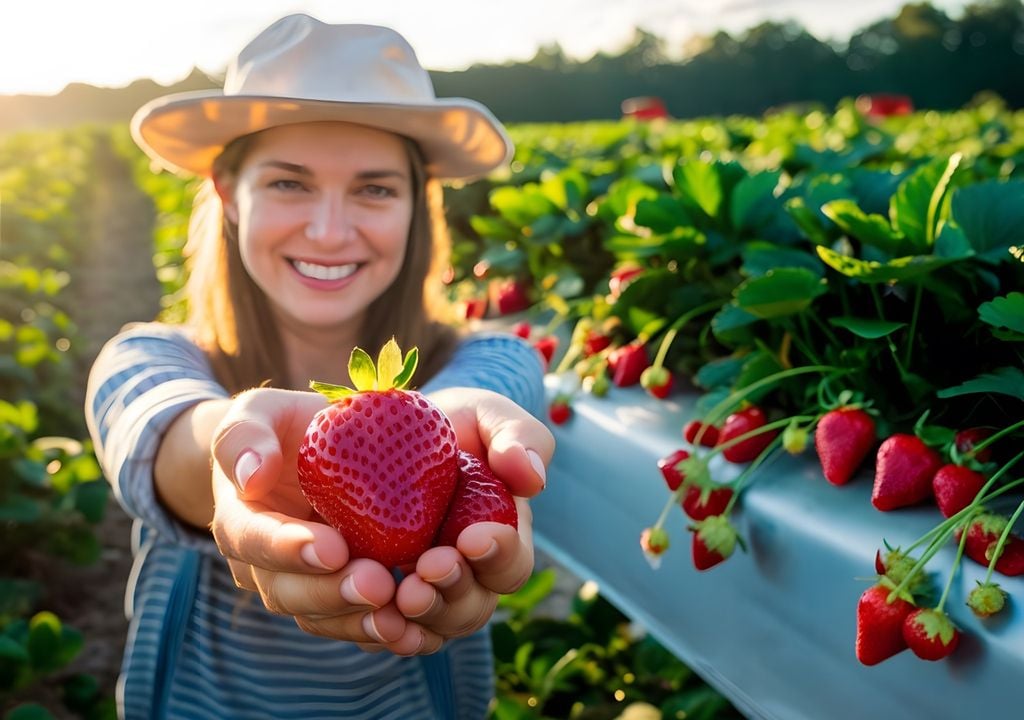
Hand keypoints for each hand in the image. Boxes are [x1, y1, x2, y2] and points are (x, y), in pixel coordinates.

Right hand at [208, 387, 424, 653]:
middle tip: (377, 585)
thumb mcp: (260, 413)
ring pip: (320, 618)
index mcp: (241, 518)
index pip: (253, 539)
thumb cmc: (283, 428)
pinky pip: (352, 623)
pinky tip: (414, 628)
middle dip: (331, 593)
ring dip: (358, 621)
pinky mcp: (338, 595)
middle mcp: (264, 565)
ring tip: (399, 614)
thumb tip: (252, 475)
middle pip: (287, 592)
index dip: (288, 549)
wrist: (307, 453)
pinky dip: (380, 630)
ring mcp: (301, 585)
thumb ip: (247, 435)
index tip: (330, 548)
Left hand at [392, 388, 552, 647]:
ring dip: (422, 617)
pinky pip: (385, 632)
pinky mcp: (380, 600)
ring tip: (400, 594)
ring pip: (433, 627)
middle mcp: (466, 575)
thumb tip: (533, 477)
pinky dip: (382, 632)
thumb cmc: (446, 424)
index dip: (499, 556)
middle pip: (472, 608)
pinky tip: (372, 618)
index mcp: (499, 537)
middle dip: (454, 593)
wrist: (380, 433)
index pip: (511, 564)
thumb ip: (517, 436)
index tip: (473, 538)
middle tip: (428, 568)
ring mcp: (424, 592)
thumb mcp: (485, 414)